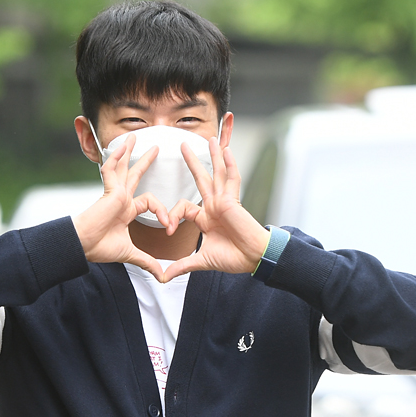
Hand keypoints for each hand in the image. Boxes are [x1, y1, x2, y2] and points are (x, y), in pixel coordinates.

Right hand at [72, 134, 168, 280]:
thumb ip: (148, 262)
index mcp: (126, 210)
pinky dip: (116, 159)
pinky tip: (121, 146)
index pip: (149, 201)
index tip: (168, 227)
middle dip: (144, 162)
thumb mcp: (131, 255)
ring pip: (123, 168)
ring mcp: (114, 194)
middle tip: (155, 148)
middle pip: (134, 175)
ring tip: (134, 137)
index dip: (162, 212)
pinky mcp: (109, 192)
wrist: (83, 246)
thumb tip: (163, 277)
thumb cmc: (100, 248)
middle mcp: (121, 199)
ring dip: (129, 153)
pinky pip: (112, 171)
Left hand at [162, 138, 269, 281]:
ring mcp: (225, 202)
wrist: (251, 259)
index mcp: (206, 218)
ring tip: (209, 138)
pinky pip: (232, 179)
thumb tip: (163, 277)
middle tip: (183, 145)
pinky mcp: (234, 202)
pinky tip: (225, 151)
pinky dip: (229, 165)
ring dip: (213, 155)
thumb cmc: (233, 258)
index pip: (185, 206)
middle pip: (202, 179)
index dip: (173, 215)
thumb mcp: (200, 261)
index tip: (168, 230)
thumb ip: (181, 266)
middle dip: (192, 162)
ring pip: (217, 173)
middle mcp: (215, 206)